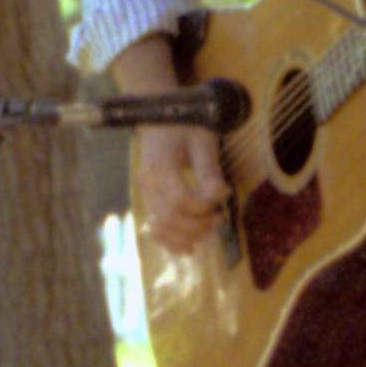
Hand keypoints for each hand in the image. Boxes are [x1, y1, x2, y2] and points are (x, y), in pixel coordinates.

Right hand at [134, 122, 225, 254]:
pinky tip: (187, 246)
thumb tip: (219, 194)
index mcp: (162, 167)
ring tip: (207, 230)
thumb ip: (209, 169)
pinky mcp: (147, 199)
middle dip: (197, 226)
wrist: (160, 120)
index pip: (181, 200)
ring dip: (186, 236)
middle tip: (218, 219)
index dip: (203, 208)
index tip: (220, 201)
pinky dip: (170, 241)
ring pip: (160, 227)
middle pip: (169, 218)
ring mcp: (145, 193)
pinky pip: (154, 227)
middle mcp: (148, 183)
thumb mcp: (202, 142)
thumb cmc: (185, 127)